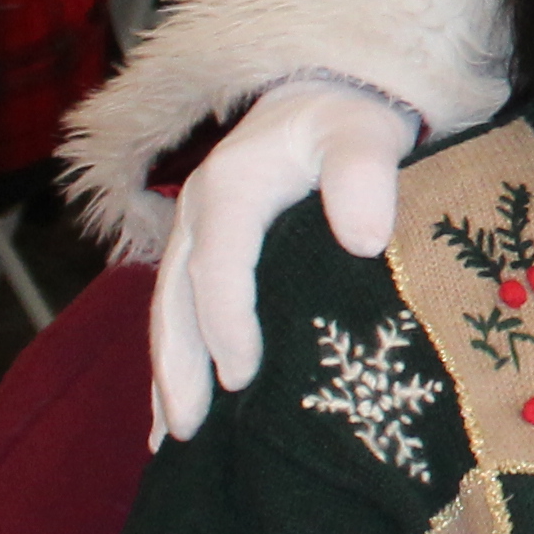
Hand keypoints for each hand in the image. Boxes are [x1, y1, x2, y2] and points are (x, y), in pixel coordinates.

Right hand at [148, 78, 420, 439]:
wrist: (328, 91)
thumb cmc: (350, 119)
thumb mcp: (364, 132)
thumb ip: (365, 174)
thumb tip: (364, 237)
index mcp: (232, 187)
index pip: (218, 264)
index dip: (225, 322)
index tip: (244, 378)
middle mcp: (199, 213)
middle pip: (175, 299)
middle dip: (178, 368)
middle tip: (188, 432)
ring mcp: (195, 234)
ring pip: (169, 313)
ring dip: (168, 376)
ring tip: (171, 442)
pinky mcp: (204, 252)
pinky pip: (180, 313)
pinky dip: (177, 362)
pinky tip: (176, 413)